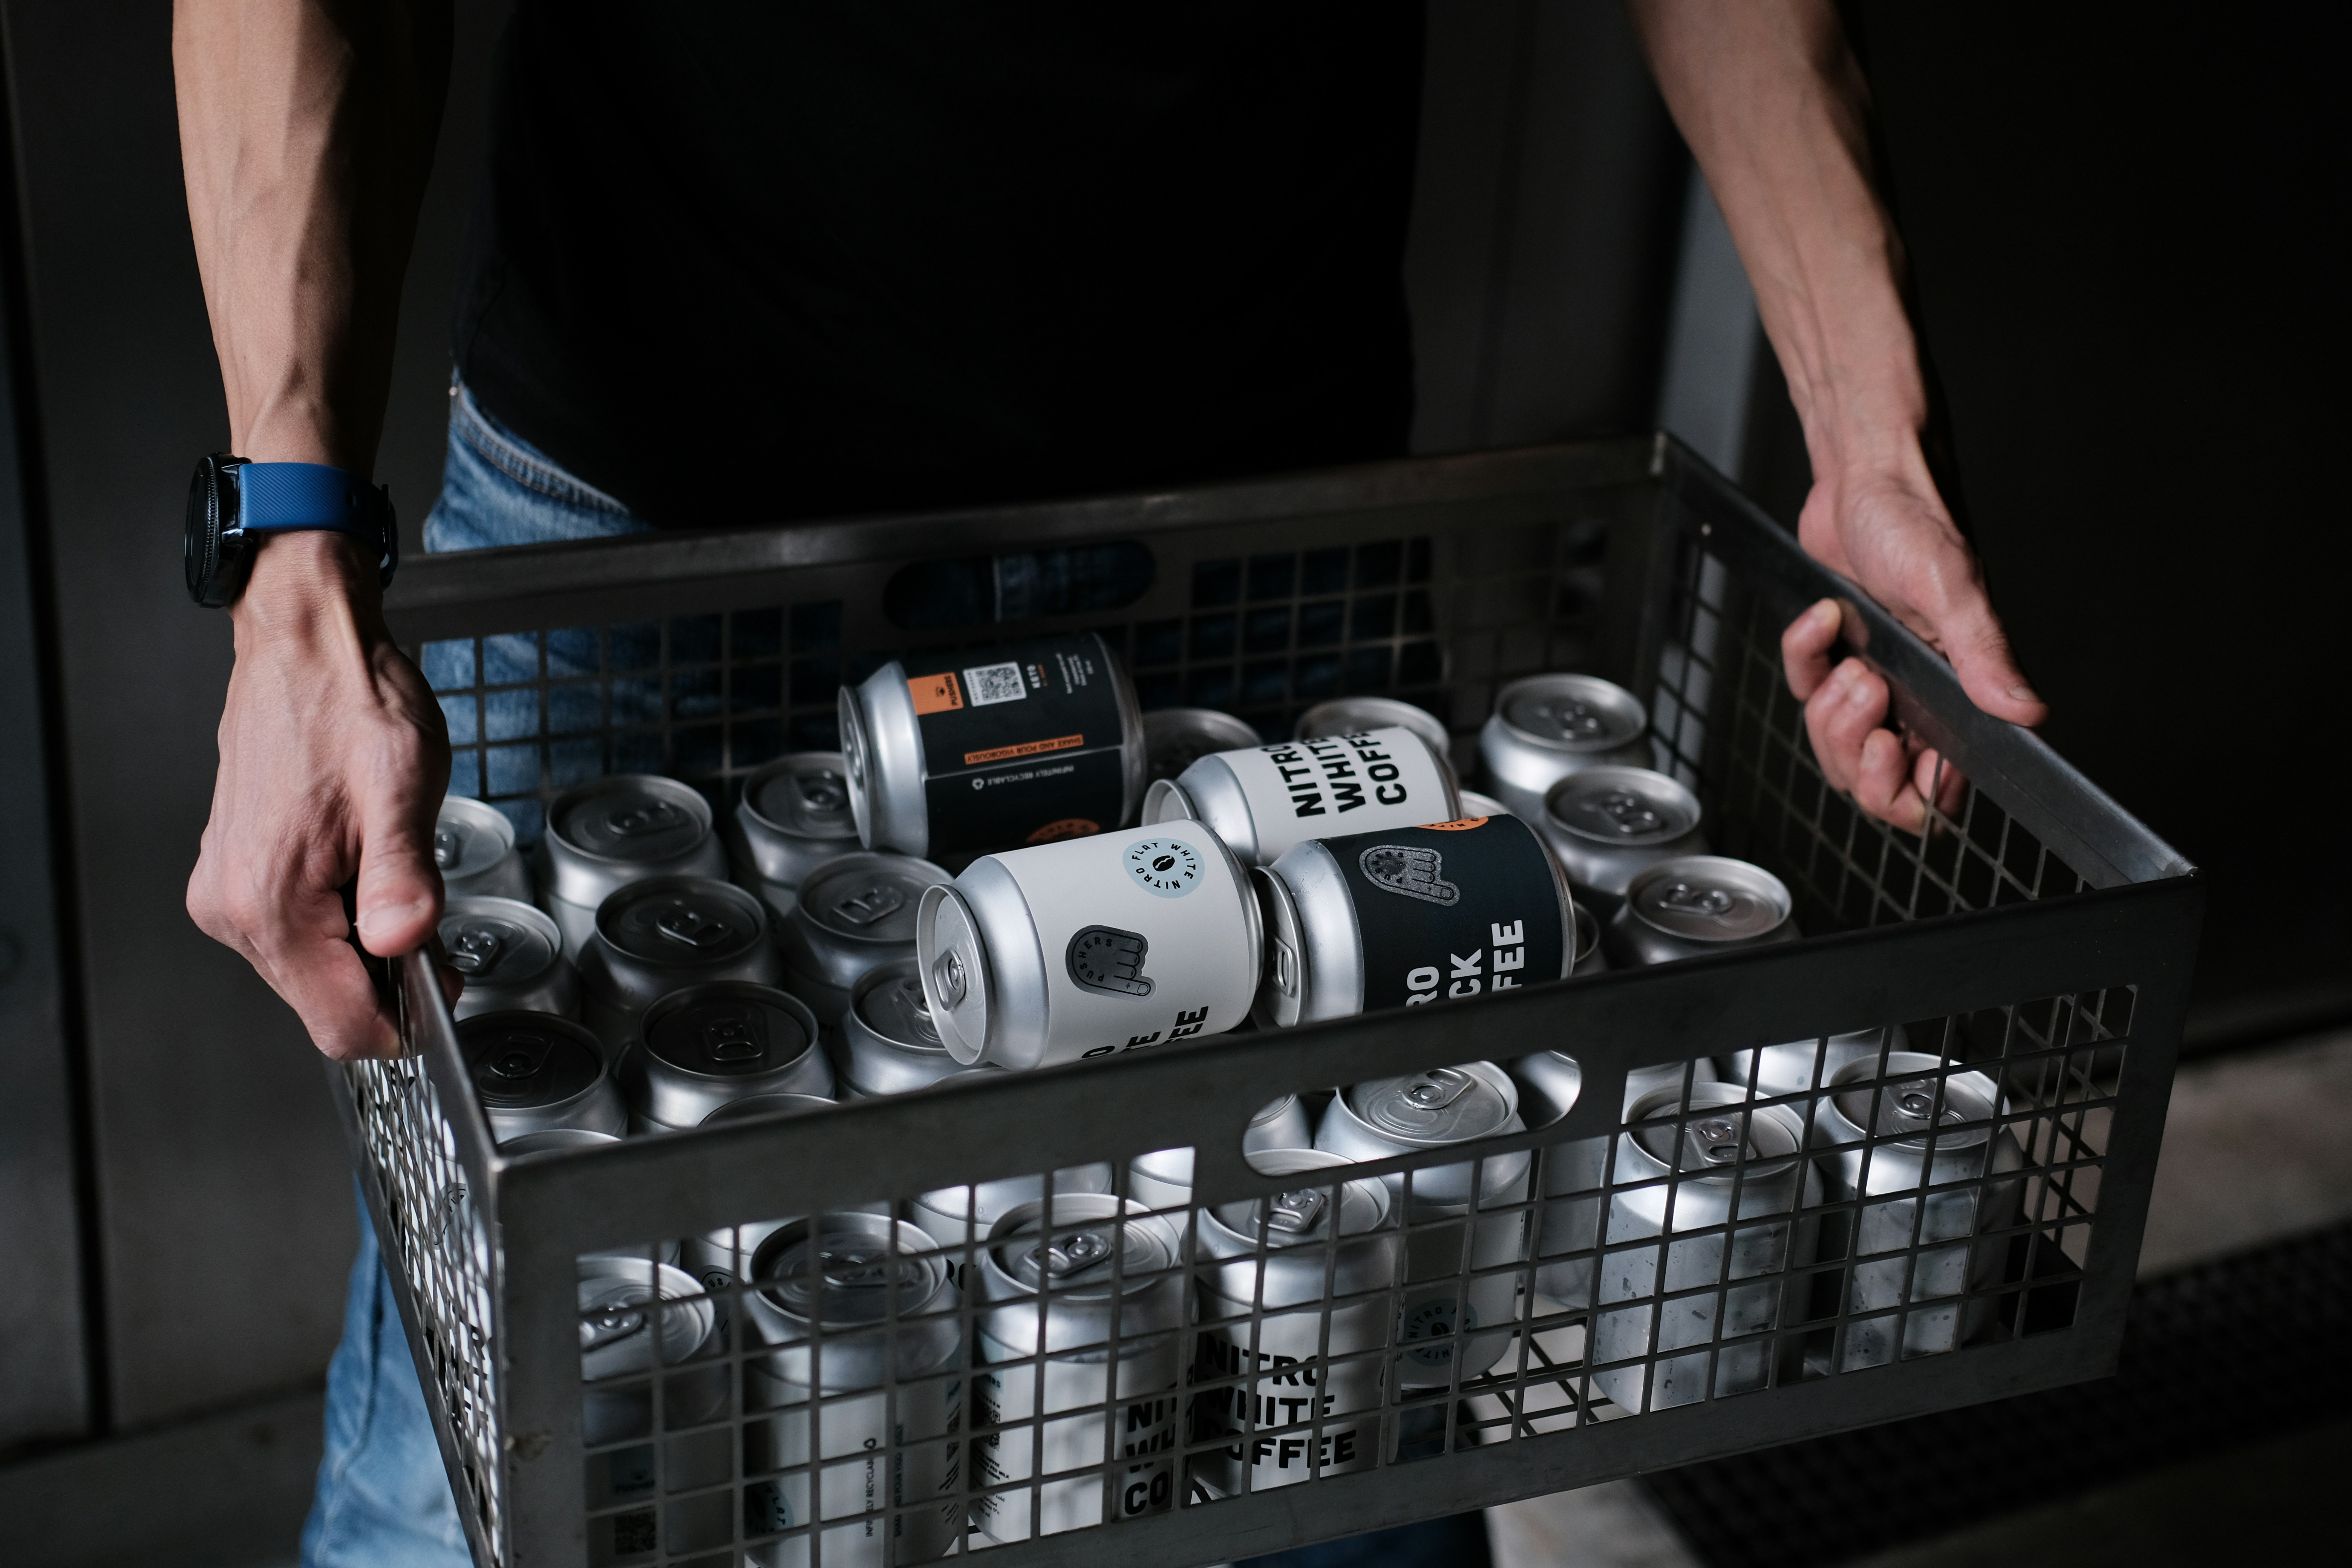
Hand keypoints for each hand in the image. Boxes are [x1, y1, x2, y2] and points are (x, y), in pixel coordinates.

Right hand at [187, 531, 451, 1058]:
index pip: (343, 1026)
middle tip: (416, 899)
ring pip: (313, 972)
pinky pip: (296, 935)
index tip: (440, 978)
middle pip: (328, 1003)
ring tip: (381, 864)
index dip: (406, 1019)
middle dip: (385, 976)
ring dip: (362, 942)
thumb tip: (406, 945)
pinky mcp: (233, 879)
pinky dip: (338, 918)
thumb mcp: (401, 788)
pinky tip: (354, 861)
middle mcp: (234, 910)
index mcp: (271, 902)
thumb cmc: (353, 705)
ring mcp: (227, 896)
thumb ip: (403, 878)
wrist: (307, 650)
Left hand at [1780, 466, 2046, 832]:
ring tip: (1851, 660)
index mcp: (1956, 692)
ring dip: (1829, 708)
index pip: (1935, 787)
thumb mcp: (1952, 589)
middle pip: (1873, 778)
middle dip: (1856, 748)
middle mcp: (1915, 695)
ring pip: (1834, 741)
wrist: (1866, 478)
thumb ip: (1984, 655)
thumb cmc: (1915, 522)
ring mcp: (1872, 678)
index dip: (1907, 792)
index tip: (1893, 752)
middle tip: (1867, 692)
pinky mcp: (1832, 654)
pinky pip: (1803, 687)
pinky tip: (1823, 618)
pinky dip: (1803, 656)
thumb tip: (2026, 711)